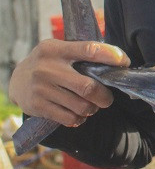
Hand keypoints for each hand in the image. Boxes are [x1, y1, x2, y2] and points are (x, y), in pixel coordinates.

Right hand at [8, 40, 127, 126]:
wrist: (17, 80)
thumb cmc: (50, 63)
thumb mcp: (61, 50)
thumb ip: (83, 53)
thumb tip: (119, 60)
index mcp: (56, 49)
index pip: (89, 50)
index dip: (111, 56)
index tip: (124, 62)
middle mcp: (47, 68)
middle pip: (88, 87)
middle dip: (104, 96)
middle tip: (107, 98)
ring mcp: (41, 88)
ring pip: (81, 106)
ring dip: (92, 109)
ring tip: (91, 105)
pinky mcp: (37, 106)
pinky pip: (69, 118)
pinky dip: (80, 118)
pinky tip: (78, 113)